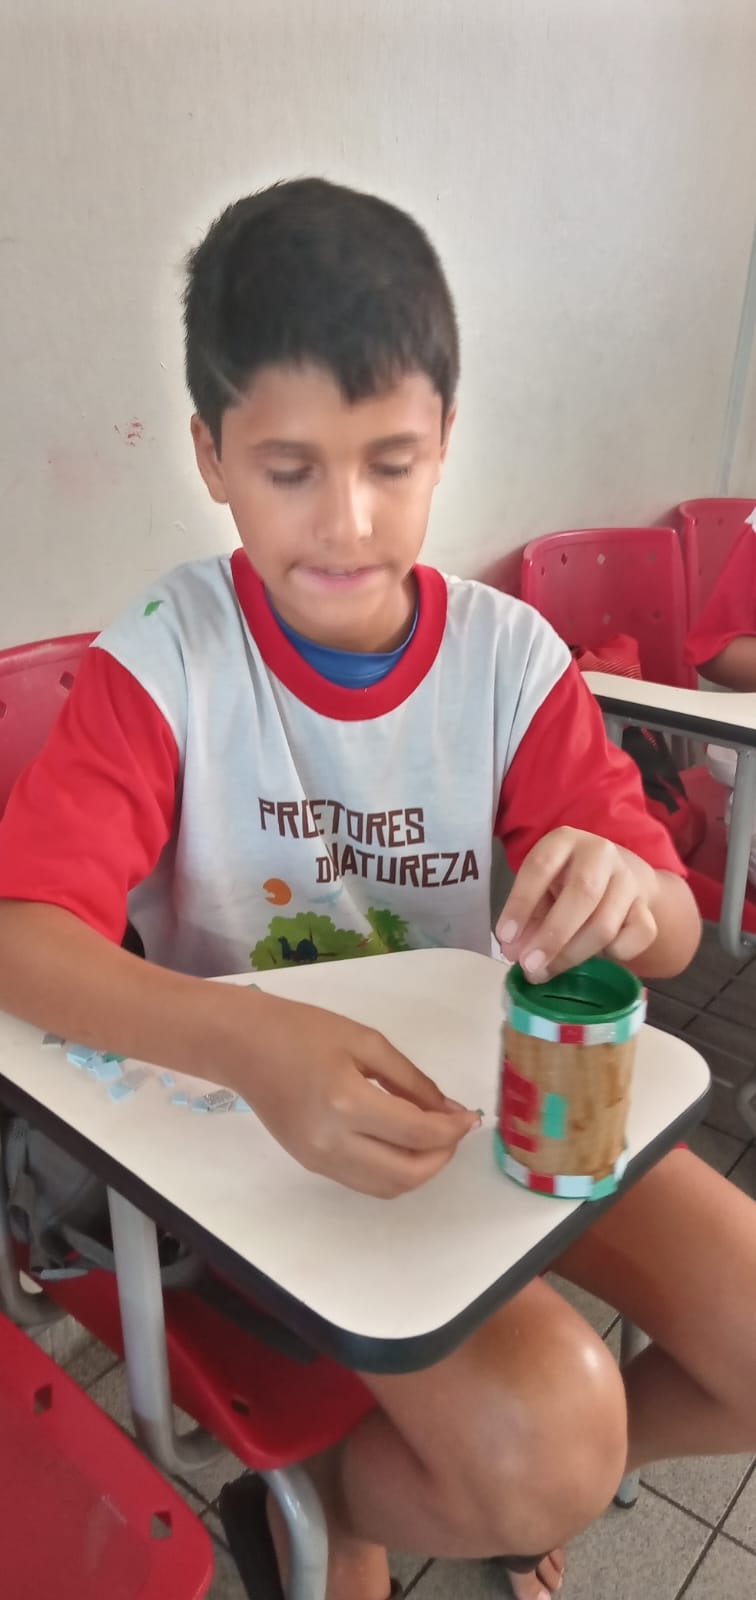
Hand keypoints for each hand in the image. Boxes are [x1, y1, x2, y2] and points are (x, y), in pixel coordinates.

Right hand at [221, 989, 478, 1197]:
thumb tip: (448, 1112)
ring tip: (433, 1139)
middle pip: (406, 1174)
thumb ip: (411, 1080)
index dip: (452, 1130)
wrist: (242, 1045)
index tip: (470, 1117)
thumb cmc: (303, 1030)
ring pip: (387, 1188)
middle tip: (454, 1130)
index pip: (416, 1133)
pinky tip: (403, 1143)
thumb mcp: (366, 1042)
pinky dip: (393, 1170)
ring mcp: (319, 1161)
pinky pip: (365, 1182)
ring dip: (420, 1170)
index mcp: (346, 1103)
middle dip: (441, 1157)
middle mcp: (333, 1143)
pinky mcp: (312, 1166)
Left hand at [495, 827, 657, 981]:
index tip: (506, 937)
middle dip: (554, 935)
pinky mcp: (647, 908)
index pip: (541, 866)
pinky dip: (615, 954)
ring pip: (606, 924)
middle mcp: (600, 854)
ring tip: (548, 971)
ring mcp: (628, 881)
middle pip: (583, 893)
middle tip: (531, 966)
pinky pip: (637, 938)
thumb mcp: (540, 888)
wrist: (618, 876)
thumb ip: (527, 917)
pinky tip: (594, 958)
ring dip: (574, 954)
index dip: (521, 903)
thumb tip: (515, 953)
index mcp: (564, 841)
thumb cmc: (565, 882)